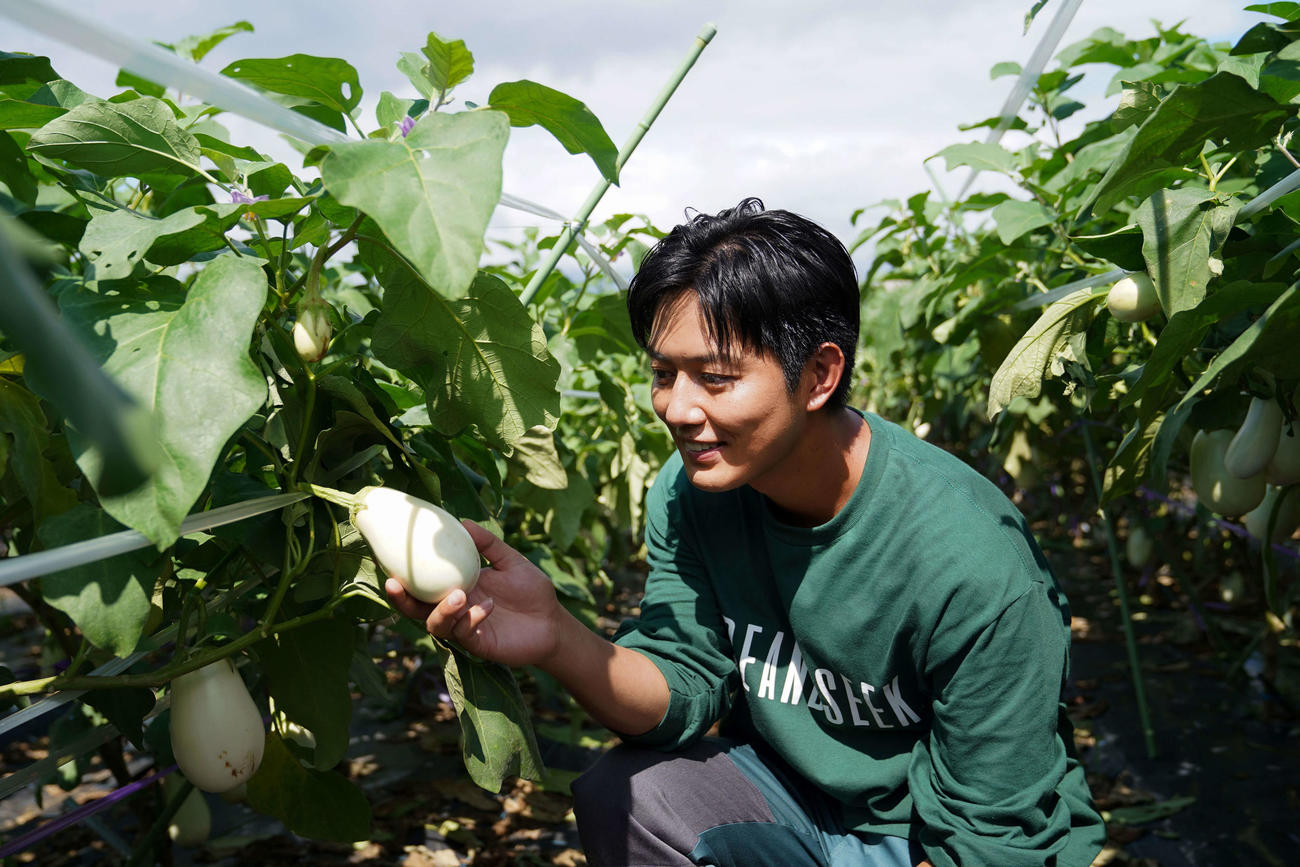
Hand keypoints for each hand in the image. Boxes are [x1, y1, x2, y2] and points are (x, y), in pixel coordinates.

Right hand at [384, 519, 565, 666]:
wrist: (553, 622)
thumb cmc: (531, 590)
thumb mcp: (511, 561)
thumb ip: (488, 543)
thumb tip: (462, 522)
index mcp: (456, 586)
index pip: (422, 585)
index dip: (403, 577)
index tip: (388, 562)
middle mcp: (455, 608)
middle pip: (416, 608)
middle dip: (402, 600)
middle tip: (396, 584)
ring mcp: (464, 628)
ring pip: (435, 624)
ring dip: (442, 609)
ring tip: (460, 595)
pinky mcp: (478, 644)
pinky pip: (463, 634)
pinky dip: (471, 619)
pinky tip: (488, 608)